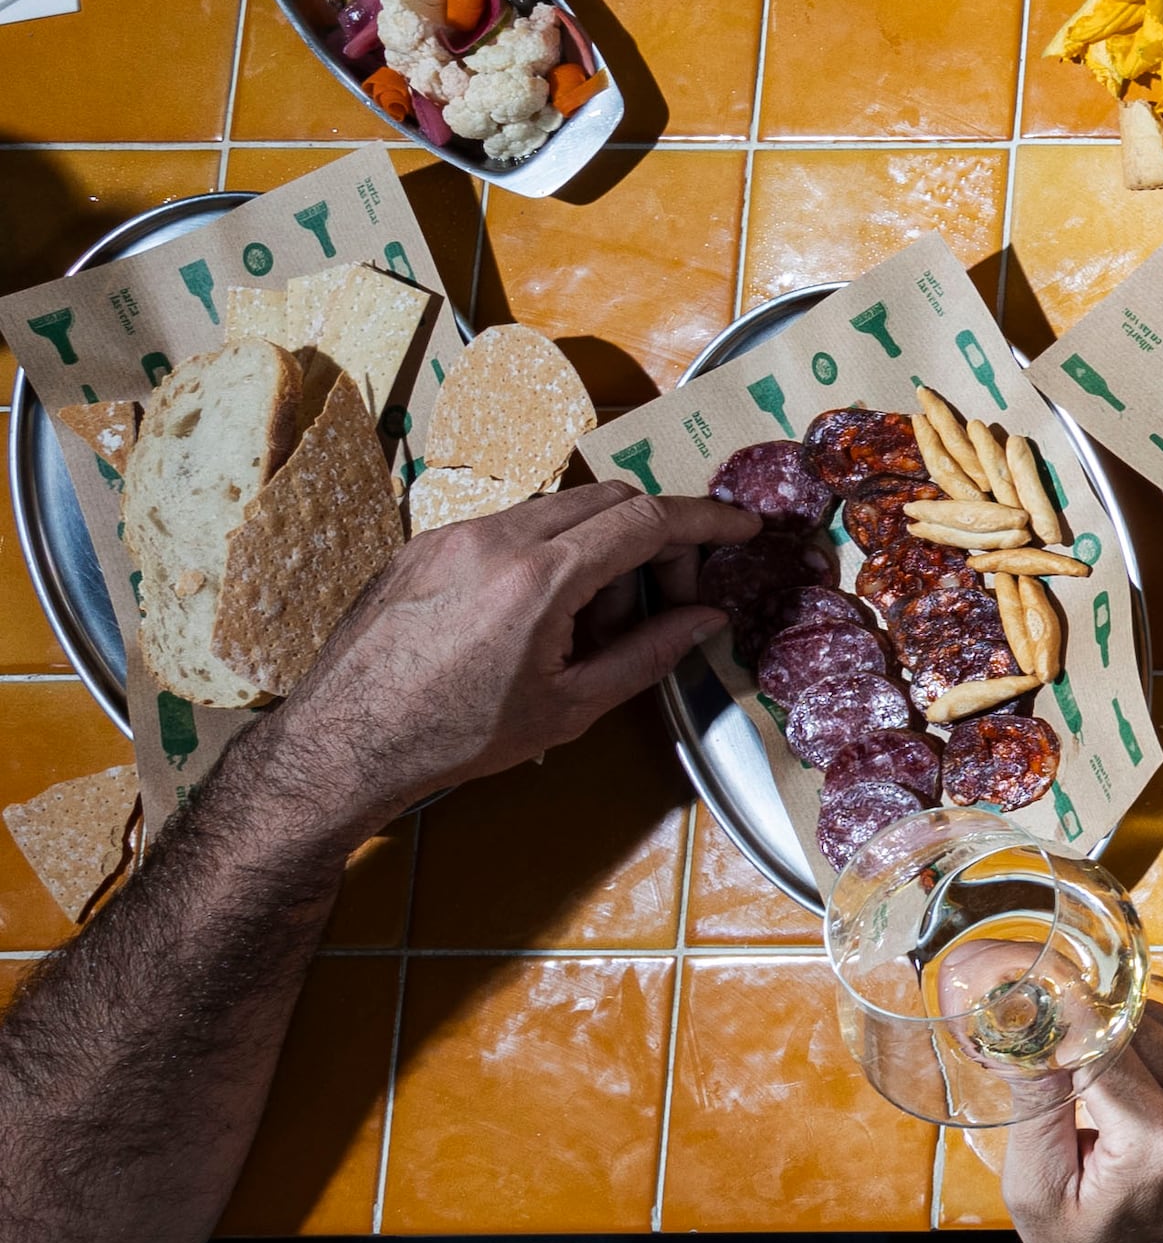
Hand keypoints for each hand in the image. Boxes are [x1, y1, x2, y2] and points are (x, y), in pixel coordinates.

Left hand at [233, 483, 760, 851]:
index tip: (742, 528)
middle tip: (665, 599)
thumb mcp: (569, 706)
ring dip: (598, 549)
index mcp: (539, 577)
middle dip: (654, 537)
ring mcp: (452, 534)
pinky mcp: (422, 545)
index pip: (647, 519)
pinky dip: (545, 554)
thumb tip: (707, 618)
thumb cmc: (456, 737)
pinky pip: (507, 527)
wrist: (341, 744)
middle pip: (608, 498)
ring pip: (558, 510)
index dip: (706, 520)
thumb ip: (649, 654)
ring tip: (588, 626)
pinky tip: (533, 619)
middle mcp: (496, 536)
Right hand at [1002, 990, 1162, 1242]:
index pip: (1102, 1042)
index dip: (1062, 1025)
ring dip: (1131, 1037)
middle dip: (1093, 1034)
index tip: (1034, 1013)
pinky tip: (1144, 1082)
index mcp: (1158, 1144)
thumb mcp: (1035, 1189)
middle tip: (1061, 1064)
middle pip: (1138, 1024)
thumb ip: (1034, 1104)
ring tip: (1105, 1091)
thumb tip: (1029, 1022)